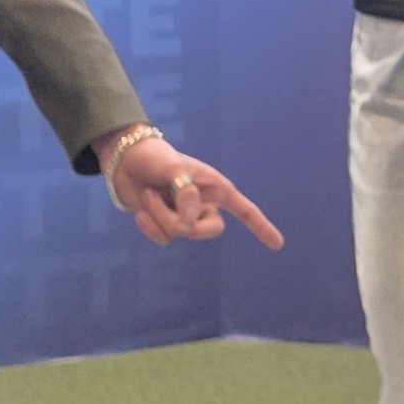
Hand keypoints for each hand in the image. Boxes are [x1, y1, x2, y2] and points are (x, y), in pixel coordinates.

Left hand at [105, 130, 284, 248]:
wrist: (126, 161)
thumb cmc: (156, 158)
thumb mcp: (172, 168)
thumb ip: (184, 192)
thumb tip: (190, 221)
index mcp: (215, 188)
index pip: (244, 210)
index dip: (261, 227)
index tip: (277, 245)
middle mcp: (204, 205)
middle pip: (210, 231)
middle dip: (187, 226)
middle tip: (169, 212)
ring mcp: (185, 217)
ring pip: (181, 234)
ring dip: (161, 216)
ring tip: (149, 195)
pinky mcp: (166, 225)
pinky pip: (164, 239)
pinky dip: (150, 228)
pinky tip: (141, 214)